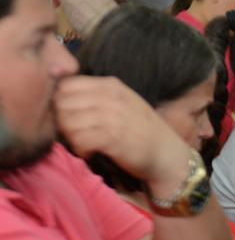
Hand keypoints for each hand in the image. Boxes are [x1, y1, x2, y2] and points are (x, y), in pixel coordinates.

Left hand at [54, 76, 193, 198]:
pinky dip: (80, 149)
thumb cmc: (143, 130)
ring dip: (70, 137)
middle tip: (75, 133)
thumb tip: (62, 97)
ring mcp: (112, 117)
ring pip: (68, 122)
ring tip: (82, 144)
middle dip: (62, 120)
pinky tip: (89, 152)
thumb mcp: (124, 103)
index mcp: (111, 85)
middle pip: (63, 103)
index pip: (67, 85)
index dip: (61, 101)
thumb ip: (98, 95)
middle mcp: (111, 97)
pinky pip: (79, 139)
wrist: (167, 154)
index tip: (70, 116)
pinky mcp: (112, 138)